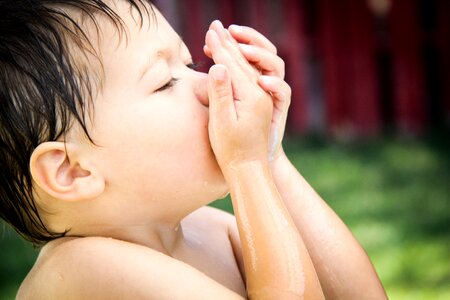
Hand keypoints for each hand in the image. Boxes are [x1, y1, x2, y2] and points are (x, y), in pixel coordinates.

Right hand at [205, 21, 272, 173]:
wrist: (249, 169)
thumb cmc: (231, 150)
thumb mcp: (222, 124)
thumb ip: (220, 94)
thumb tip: (218, 67)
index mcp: (251, 97)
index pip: (232, 65)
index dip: (219, 48)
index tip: (209, 31)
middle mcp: (260, 94)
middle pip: (242, 62)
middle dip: (227, 43)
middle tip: (214, 26)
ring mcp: (262, 99)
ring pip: (248, 67)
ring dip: (235, 51)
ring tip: (223, 37)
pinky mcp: (259, 104)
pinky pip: (250, 77)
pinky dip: (240, 65)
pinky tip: (233, 62)